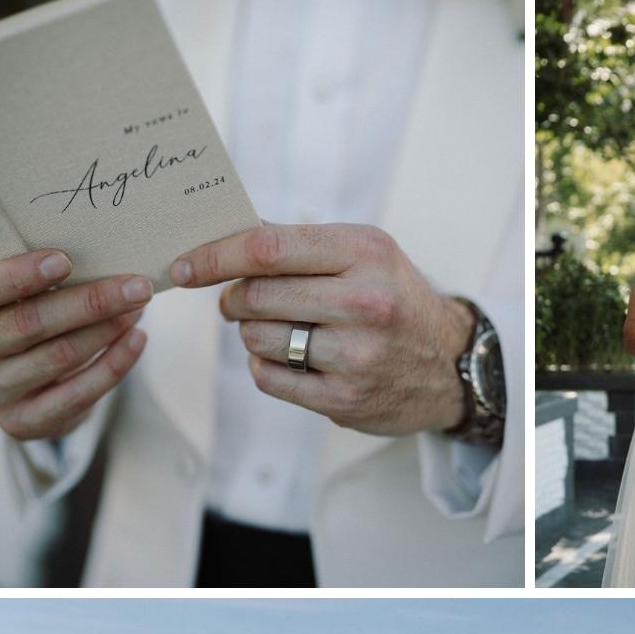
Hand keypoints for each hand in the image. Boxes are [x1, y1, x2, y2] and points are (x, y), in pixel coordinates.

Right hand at [0, 249, 150, 440]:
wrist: (16, 389)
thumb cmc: (23, 322)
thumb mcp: (18, 300)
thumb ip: (35, 281)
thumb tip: (91, 249)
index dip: (21, 276)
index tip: (62, 260)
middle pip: (32, 323)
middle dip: (90, 303)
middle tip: (136, 285)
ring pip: (61, 357)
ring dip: (107, 330)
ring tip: (138, 307)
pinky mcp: (27, 420)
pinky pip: (79, 393)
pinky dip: (115, 364)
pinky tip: (137, 339)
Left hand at [170, 223, 469, 435]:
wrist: (450, 366)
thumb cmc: (396, 300)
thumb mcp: (366, 254)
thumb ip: (300, 244)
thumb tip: (224, 233)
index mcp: (365, 253)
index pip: (267, 249)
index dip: (215, 257)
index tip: (184, 267)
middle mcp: (365, 303)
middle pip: (256, 296)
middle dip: (233, 298)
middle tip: (236, 302)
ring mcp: (356, 356)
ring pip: (258, 339)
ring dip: (253, 335)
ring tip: (281, 331)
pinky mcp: (345, 400)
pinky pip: (270, 379)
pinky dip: (266, 367)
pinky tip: (289, 360)